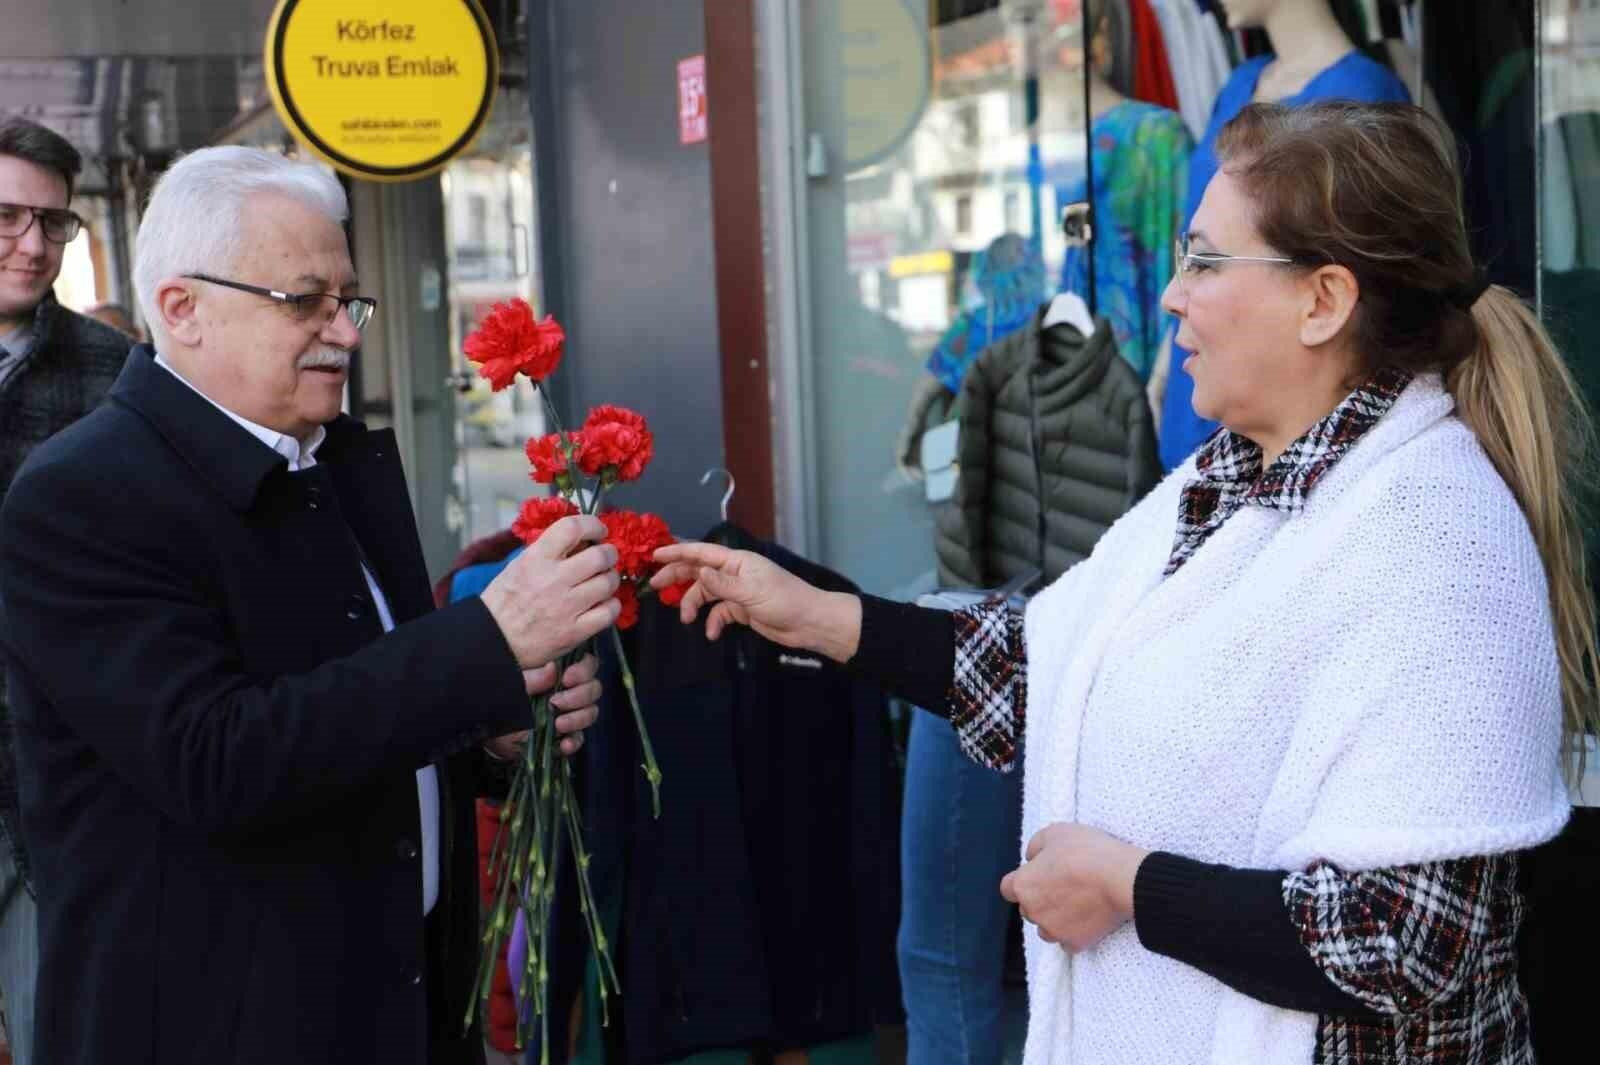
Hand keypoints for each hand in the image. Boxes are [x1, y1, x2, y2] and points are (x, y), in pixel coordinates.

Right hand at [481, 516, 620, 668]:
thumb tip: (580, 539)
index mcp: (537, 559)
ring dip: (611, 578)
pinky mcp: (575, 631)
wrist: (494, 638)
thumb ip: (548, 550)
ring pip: (608, 583)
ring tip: (603, 580)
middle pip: (600, 556)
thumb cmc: (505, 601)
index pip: (572, 528)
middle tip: (607, 557)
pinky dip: (611, 605)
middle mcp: (554, 580)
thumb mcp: (519, 565)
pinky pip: (609, 611)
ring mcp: (567, 607)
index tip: (598, 531)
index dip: (592, 525)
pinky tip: (603, 603)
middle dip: (609, 553)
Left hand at [489, 653, 600, 757]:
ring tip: (558, 724)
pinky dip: (574, 741)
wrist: (487, 730)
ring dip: (578, 718)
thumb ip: (532, 677)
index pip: (587, 664)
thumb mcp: (512, 683)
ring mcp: (568, 714)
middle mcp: (567, 691)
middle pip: (593, 688)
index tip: (567, 678)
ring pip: (590, 712)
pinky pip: (579, 738)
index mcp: (557, 672)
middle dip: (580, 696)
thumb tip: (553, 669)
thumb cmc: (498, 698)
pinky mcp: (563, 736)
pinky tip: (564, 743)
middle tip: (556, 702)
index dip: (584, 670)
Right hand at [649, 542, 860, 661]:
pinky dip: (713, 622)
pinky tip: (712, 633)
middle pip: (699, 571)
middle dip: (677, 577)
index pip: (701, 552)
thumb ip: (722, 584)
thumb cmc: (784, 601)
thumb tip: (698, 571)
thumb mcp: (750, 592)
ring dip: (694, 605)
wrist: (809, 623)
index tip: (655, 555)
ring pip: (707, 594)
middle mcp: (735, 573)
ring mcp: (738, 592)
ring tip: (685, 619)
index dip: (677, 552)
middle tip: (655, 585)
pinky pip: (720, 613)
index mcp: (737, 562)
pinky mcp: (743, 610)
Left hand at [999, 823, 1148, 952]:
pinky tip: (1088, 918)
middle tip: (1065, 886)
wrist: (1120, 878)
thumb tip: (1031, 858)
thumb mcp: (1054, 833)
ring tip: (1078, 903)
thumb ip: (1035, 846)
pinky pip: (1068, 942)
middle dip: (1041, 900)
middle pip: (1029, 908)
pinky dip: (1075, 933)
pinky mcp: (1075, 943)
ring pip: (1046, 929)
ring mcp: (1054, 930)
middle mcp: (1033, 911)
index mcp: (1023, 885)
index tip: (1040, 875)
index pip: (1009, 888)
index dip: (1024, 880)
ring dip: (1055, 919)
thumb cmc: (1086, 851)